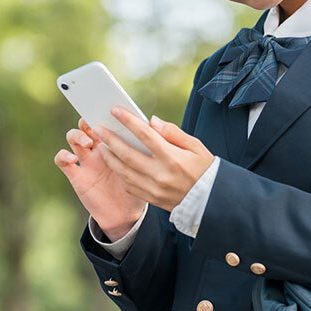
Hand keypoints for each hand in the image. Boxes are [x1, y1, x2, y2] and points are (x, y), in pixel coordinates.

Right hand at [54, 116, 146, 234]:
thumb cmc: (140, 187)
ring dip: (77, 135)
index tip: (111, 107)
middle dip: (88, 118)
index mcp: (116, 142)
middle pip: (87, 124)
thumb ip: (153, 145)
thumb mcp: (151, 165)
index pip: (107, 119)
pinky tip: (72, 157)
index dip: (105, 111)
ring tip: (87, 142)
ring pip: (73, 137)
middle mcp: (98, 148)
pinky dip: (63, 155)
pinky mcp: (76, 175)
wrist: (126, 215)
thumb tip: (153, 121)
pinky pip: (62, 161)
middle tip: (96, 122)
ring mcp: (86, 161)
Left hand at [90, 106, 215, 211]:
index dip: (128, 121)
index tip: (115, 110)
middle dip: (110, 140)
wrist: (211, 200)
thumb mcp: (195, 146)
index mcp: (173, 158)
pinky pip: (129, 186)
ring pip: (124, 172)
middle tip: (99, 128)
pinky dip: (119, 173)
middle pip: (128, 154)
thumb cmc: (203, 168)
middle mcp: (161, 174)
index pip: (145, 135)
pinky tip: (115, 163)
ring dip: (110, 157)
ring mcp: (154, 189)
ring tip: (102, 145)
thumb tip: (152, 121)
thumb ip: (173, 132)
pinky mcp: (151, 199)